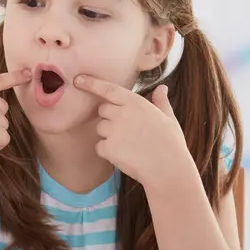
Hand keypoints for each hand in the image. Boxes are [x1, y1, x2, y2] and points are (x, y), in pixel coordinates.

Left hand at [74, 76, 193, 191]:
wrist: (168, 170)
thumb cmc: (171, 145)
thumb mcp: (169, 119)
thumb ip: (161, 102)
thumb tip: (161, 88)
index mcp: (136, 103)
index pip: (109, 89)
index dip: (92, 83)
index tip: (78, 79)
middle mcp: (122, 113)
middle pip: (102, 110)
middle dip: (109, 118)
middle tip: (126, 131)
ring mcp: (114, 130)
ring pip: (100, 128)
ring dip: (108, 136)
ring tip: (129, 145)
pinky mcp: (108, 148)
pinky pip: (99, 146)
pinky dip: (107, 152)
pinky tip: (124, 156)